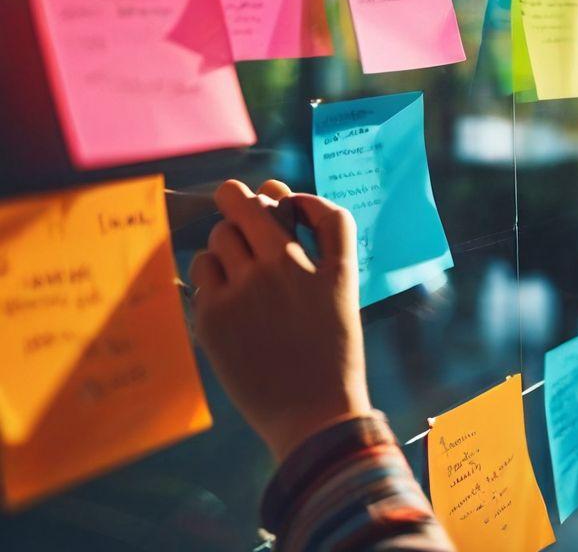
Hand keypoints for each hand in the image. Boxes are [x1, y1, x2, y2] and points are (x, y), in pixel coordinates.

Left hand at [189, 179, 371, 462]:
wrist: (312, 413)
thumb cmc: (333, 352)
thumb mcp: (344, 291)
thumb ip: (323, 242)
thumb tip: (277, 197)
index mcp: (321, 263)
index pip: (298, 202)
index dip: (284, 194)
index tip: (277, 199)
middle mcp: (282, 269)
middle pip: (246, 206)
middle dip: (236, 198)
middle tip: (231, 199)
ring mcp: (244, 291)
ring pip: (219, 237)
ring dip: (225, 241)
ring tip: (235, 265)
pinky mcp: (213, 317)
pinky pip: (201, 272)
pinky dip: (210, 274)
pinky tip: (224, 293)